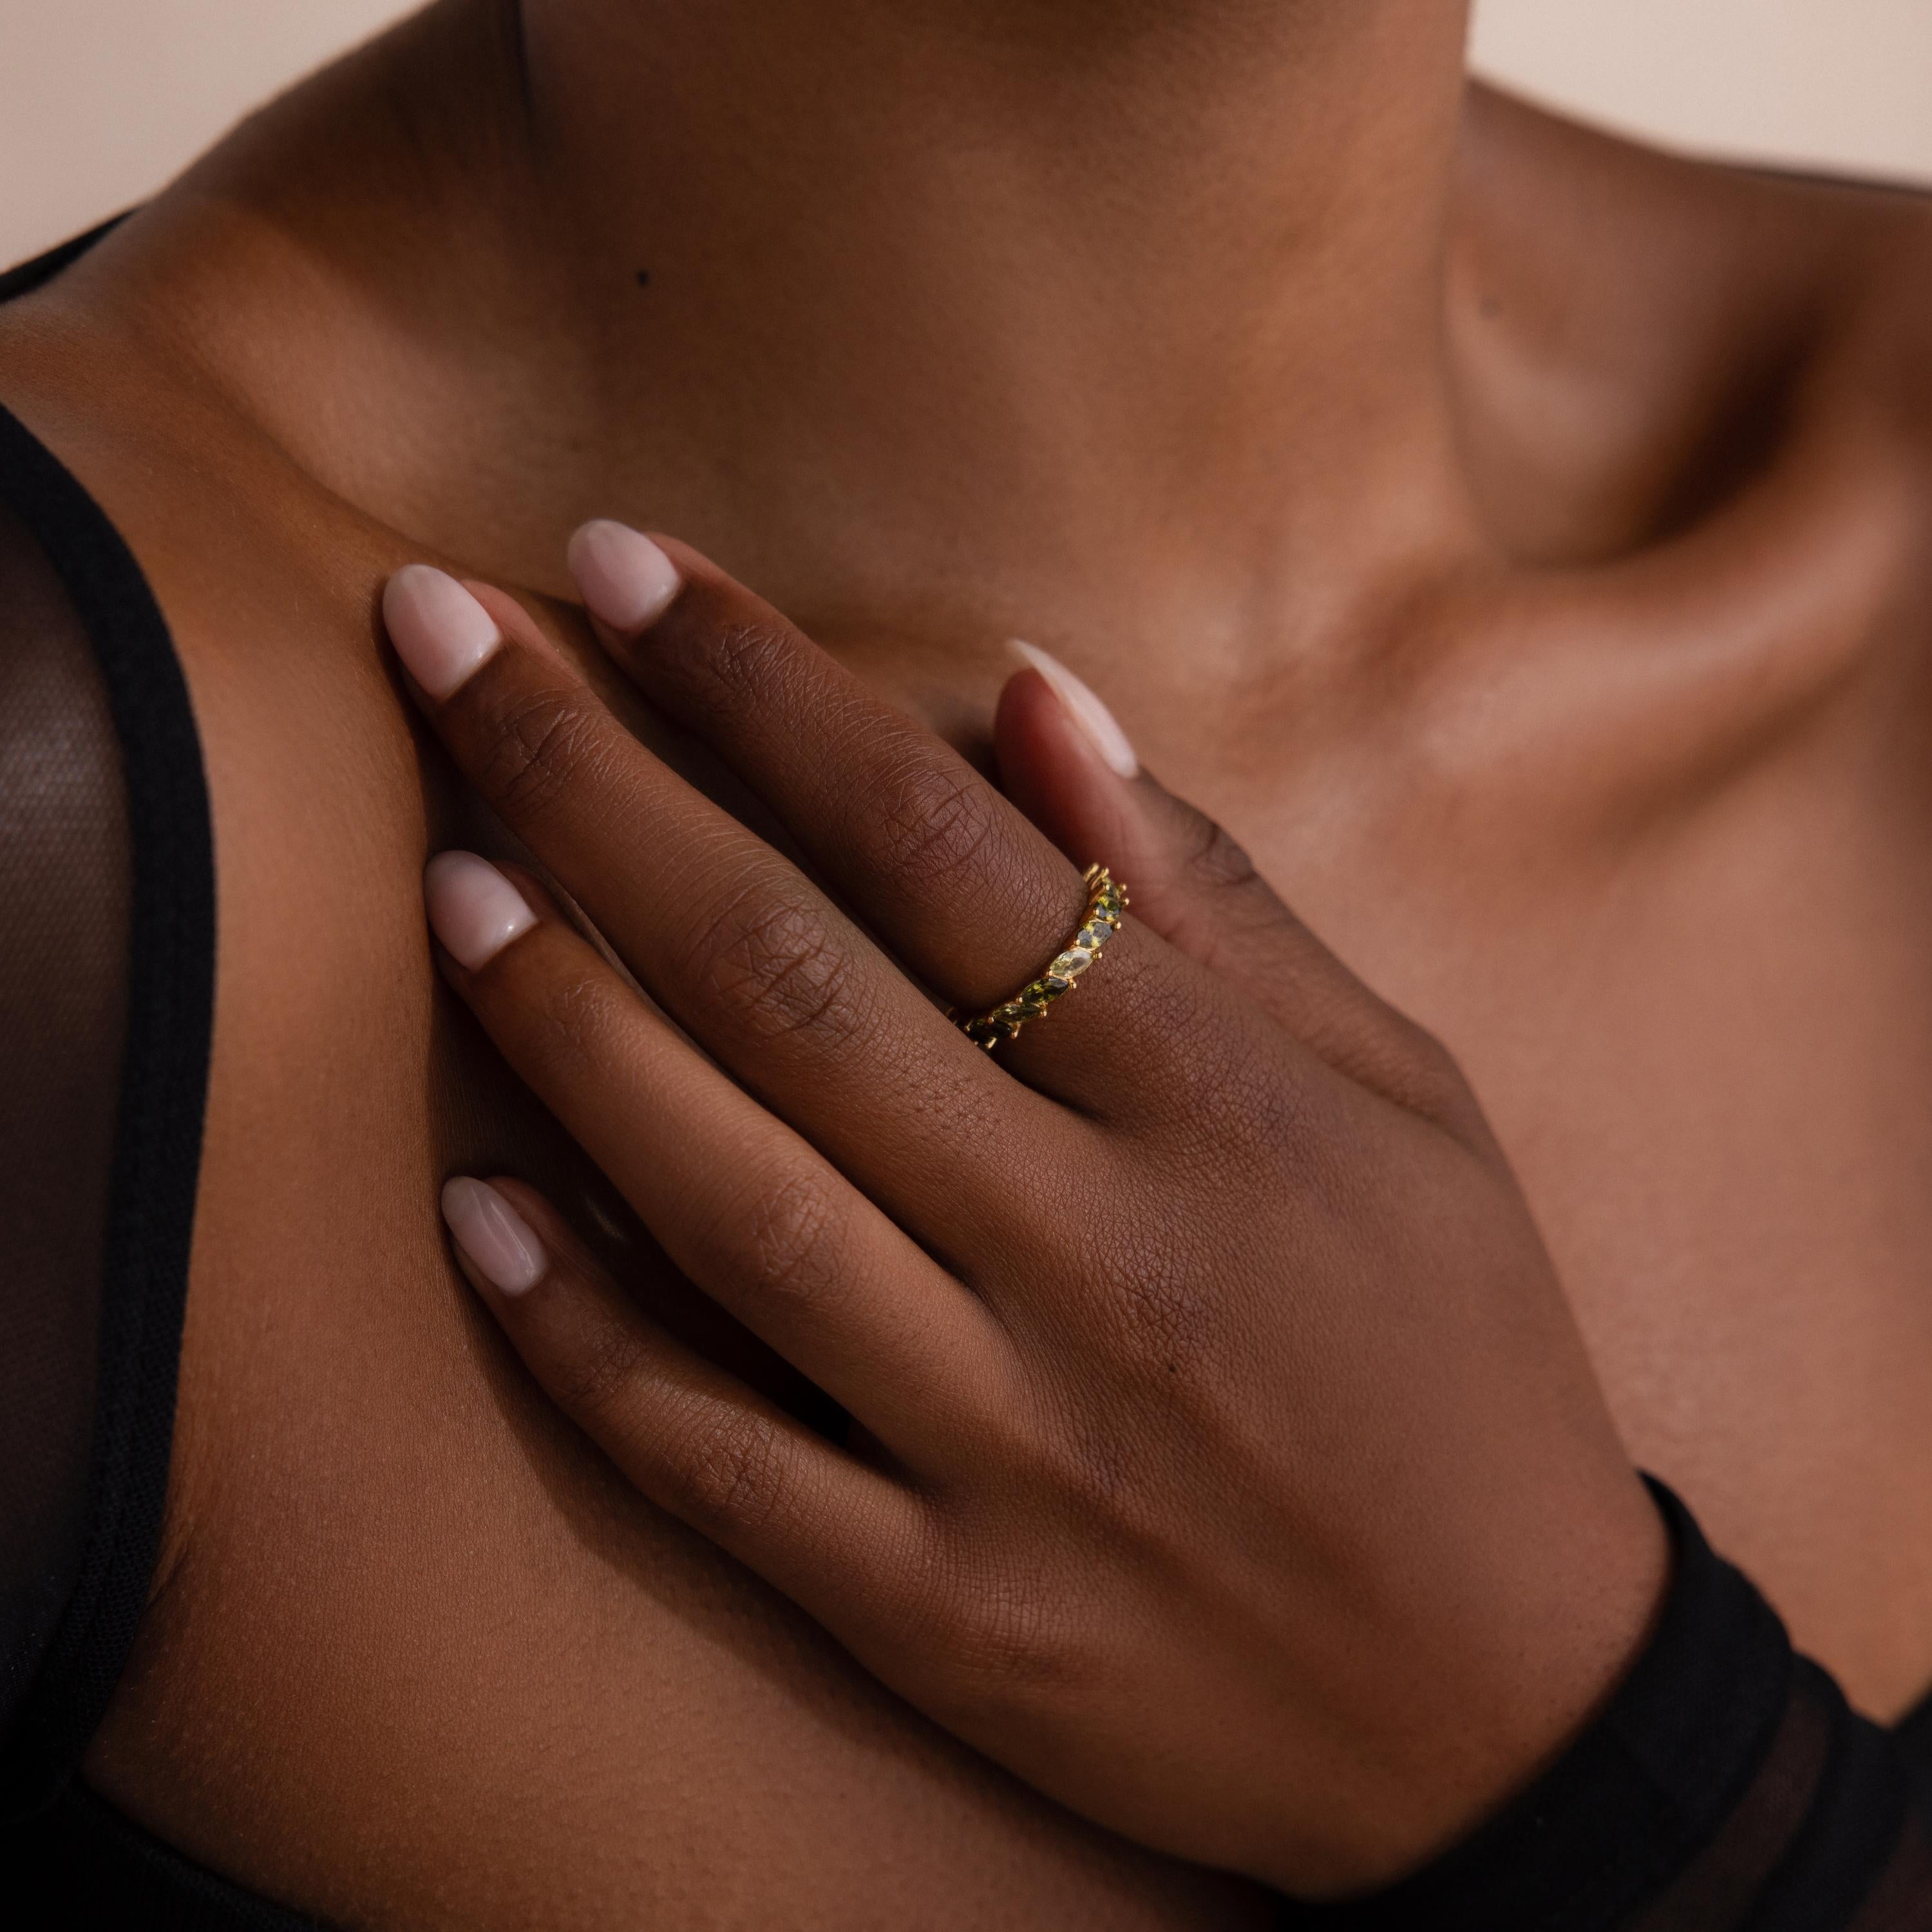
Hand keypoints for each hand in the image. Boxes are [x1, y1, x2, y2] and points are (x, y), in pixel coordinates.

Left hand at [381, 528, 1665, 1897]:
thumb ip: (1221, 902)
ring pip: (735, 1202)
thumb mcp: (1404, 1104)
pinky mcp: (946, 1612)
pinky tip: (471, 1212)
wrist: (1509, 1709)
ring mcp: (1013, 1448)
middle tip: (439, 641)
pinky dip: (584, 1335)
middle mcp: (1103, 1262)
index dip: (764, 688)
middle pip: (797, 983)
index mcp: (1225, 1113)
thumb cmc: (1464, 1361)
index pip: (945, 844)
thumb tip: (1040, 699)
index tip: (622, 567)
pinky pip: (723, 1458)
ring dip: (567, 1027)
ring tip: (445, 881)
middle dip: (597, 787)